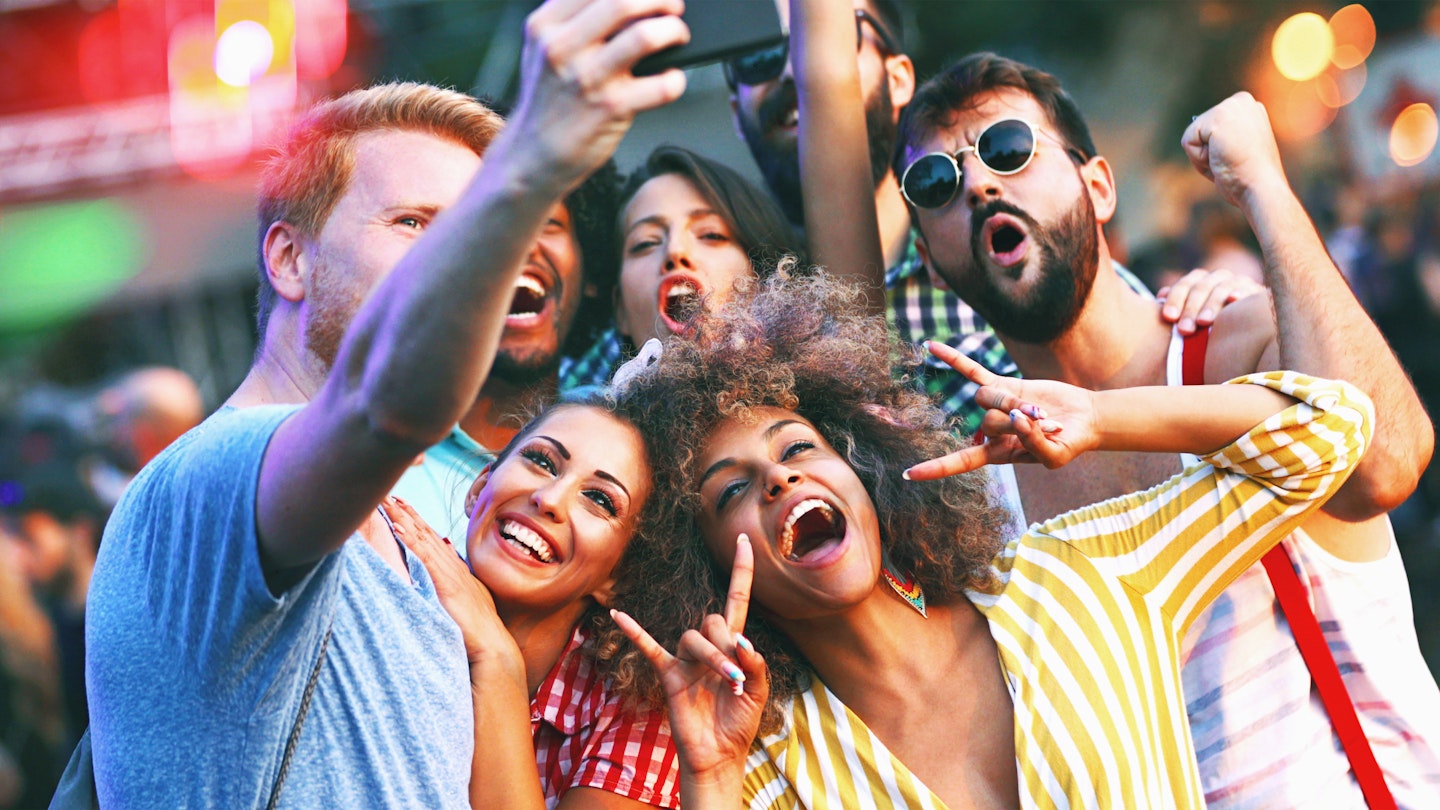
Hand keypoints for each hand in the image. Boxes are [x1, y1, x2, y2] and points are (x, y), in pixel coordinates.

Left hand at [381, 497, 521, 676]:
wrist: (492, 645)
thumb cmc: (480, 629)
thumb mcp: (468, 598)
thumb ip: (457, 579)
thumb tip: (447, 561)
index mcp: (457, 570)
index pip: (434, 540)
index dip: (418, 522)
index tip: (403, 507)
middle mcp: (453, 567)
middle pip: (426, 534)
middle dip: (408, 514)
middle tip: (390, 496)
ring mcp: (449, 573)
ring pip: (422, 540)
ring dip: (405, 521)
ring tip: (388, 504)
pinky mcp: (444, 583)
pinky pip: (423, 557)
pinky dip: (410, 541)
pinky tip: (398, 528)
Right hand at [506, 0, 689, 185]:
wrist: (533, 155)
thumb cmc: (548, 99)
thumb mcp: (542, 48)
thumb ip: (570, 17)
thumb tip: (625, 0)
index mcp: (546, 25)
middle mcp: (563, 47)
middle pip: (623, 1)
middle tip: (674, 7)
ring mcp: (587, 78)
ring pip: (645, 36)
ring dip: (674, 30)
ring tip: (678, 36)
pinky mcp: (611, 108)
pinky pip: (661, 85)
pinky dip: (676, 79)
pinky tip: (672, 79)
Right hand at [611, 534, 766, 782]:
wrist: (718, 756)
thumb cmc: (739, 724)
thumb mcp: (758, 693)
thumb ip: (754, 665)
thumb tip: (742, 639)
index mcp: (732, 645)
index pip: (737, 598)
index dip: (742, 570)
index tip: (743, 539)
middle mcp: (708, 646)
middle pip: (714, 621)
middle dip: (728, 645)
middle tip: (737, 676)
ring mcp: (686, 660)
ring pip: (694, 637)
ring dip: (713, 656)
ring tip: (727, 683)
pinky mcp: (669, 675)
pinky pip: (649, 647)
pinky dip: (635, 631)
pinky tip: (618, 615)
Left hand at [904, 342, 1099, 479]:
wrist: (1085, 419)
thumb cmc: (1070, 444)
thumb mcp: (1055, 455)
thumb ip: (1033, 443)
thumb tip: (1013, 420)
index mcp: (999, 454)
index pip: (962, 462)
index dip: (937, 468)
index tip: (908, 474)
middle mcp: (992, 430)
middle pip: (985, 421)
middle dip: (1017, 421)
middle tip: (1048, 426)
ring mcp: (995, 405)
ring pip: (985, 398)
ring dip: (1013, 402)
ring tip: (1042, 411)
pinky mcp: (1004, 384)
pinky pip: (973, 370)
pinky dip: (953, 359)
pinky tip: (930, 345)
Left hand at [1158, 267, 1266, 334]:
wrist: (1250, 317)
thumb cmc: (1213, 318)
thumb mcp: (1194, 312)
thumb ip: (1178, 303)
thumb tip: (1160, 295)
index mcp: (1200, 280)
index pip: (1185, 285)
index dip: (1175, 300)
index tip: (1168, 317)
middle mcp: (1218, 277)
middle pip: (1201, 288)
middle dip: (1191, 309)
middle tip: (1184, 330)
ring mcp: (1238, 282)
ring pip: (1221, 289)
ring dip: (1211, 304)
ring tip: (1203, 322)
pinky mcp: (1257, 290)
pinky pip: (1248, 289)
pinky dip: (1240, 292)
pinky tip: (1233, 300)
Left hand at [1181, 92, 1288, 207]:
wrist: (1262, 188)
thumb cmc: (1251, 177)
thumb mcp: (1240, 150)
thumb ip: (1227, 138)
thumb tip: (1210, 140)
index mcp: (1249, 107)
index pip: (1210, 128)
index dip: (1217, 149)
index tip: (1239, 157)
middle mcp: (1241, 101)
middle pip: (1200, 129)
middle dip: (1209, 151)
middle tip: (1233, 160)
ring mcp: (1230, 106)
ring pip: (1192, 135)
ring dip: (1204, 157)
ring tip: (1227, 160)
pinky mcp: (1217, 118)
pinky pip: (1187, 142)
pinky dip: (1198, 158)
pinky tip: (1221, 159)